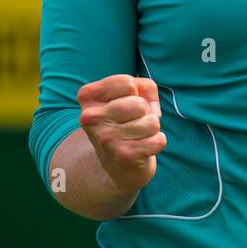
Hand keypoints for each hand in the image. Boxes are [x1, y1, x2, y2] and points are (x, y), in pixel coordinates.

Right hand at [77, 74, 165, 195]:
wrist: (115, 164)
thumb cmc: (125, 121)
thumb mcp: (129, 95)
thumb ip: (144, 87)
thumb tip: (150, 107)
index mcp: (87, 96)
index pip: (128, 83)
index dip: (136, 92)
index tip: (126, 103)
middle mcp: (90, 117)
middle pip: (139, 104)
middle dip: (145, 112)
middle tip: (133, 123)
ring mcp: (105, 138)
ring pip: (152, 122)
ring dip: (151, 128)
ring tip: (137, 135)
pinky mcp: (123, 156)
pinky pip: (159, 140)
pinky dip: (157, 142)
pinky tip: (143, 148)